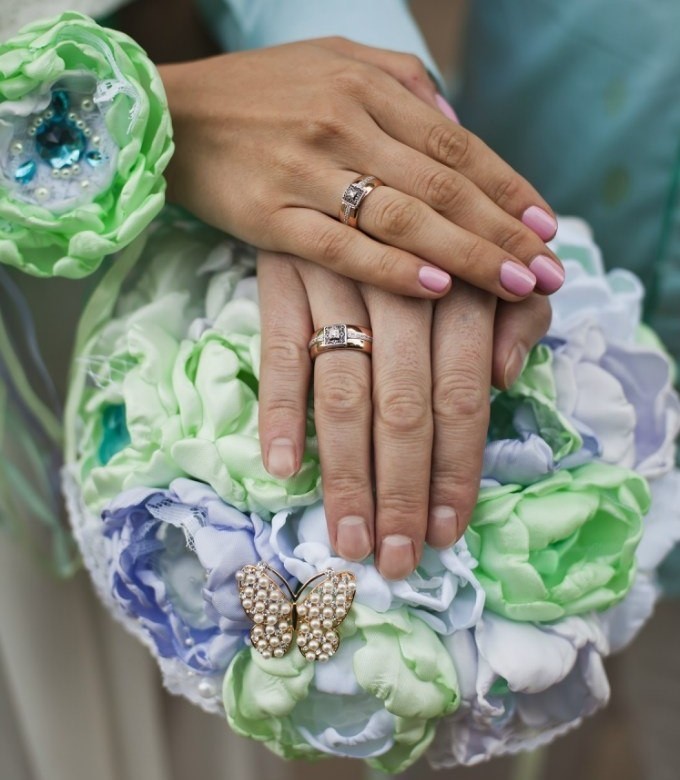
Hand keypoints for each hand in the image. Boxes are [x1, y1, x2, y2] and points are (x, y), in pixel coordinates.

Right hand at [159, 38, 563, 301]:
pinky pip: (341, 248)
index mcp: (366, 88)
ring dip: (467, 255)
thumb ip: (401, 86)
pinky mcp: (270, 218)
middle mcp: (343, 127)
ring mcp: (306, 174)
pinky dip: (391, 269)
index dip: (508, 187)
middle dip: (504, 231)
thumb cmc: (259, 92)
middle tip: (550, 270)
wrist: (170, 115)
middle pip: (442, 186)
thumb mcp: (333, 61)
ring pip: (403, 218)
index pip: (456, 145)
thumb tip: (457, 125)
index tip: (547, 226)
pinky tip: (435, 288)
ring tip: (515, 287)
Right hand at [257, 252, 551, 578]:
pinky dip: (280, 408)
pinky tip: (281, 467)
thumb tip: (504, 380)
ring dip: (346, 470)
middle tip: (396, 558)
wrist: (365, 158)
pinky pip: (278, 350)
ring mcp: (337, 279)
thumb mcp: (495, 262)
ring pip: (343, 388)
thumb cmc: (443, 232)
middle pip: (403, 403)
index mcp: (464, 284)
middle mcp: (403, 284)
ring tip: (348, 537)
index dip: (455, 468)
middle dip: (402, 488)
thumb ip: (518, 318)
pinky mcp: (283, 274)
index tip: (447, 532)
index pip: (461, 394)